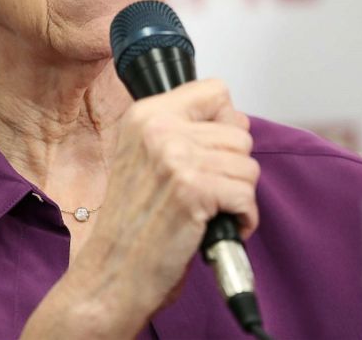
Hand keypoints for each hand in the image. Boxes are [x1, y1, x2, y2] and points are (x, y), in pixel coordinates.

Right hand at [54, 79, 259, 335]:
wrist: (113, 271)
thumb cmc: (132, 223)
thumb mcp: (145, 158)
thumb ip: (185, 131)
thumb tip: (239, 121)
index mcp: (144, 115)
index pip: (215, 91)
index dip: (222, 124)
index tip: (207, 153)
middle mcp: (157, 128)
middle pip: (239, 133)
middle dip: (232, 169)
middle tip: (203, 194)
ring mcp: (174, 157)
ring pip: (247, 166)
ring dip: (237, 197)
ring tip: (206, 212)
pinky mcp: (192, 189)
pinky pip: (246, 195)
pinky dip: (242, 219)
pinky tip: (214, 227)